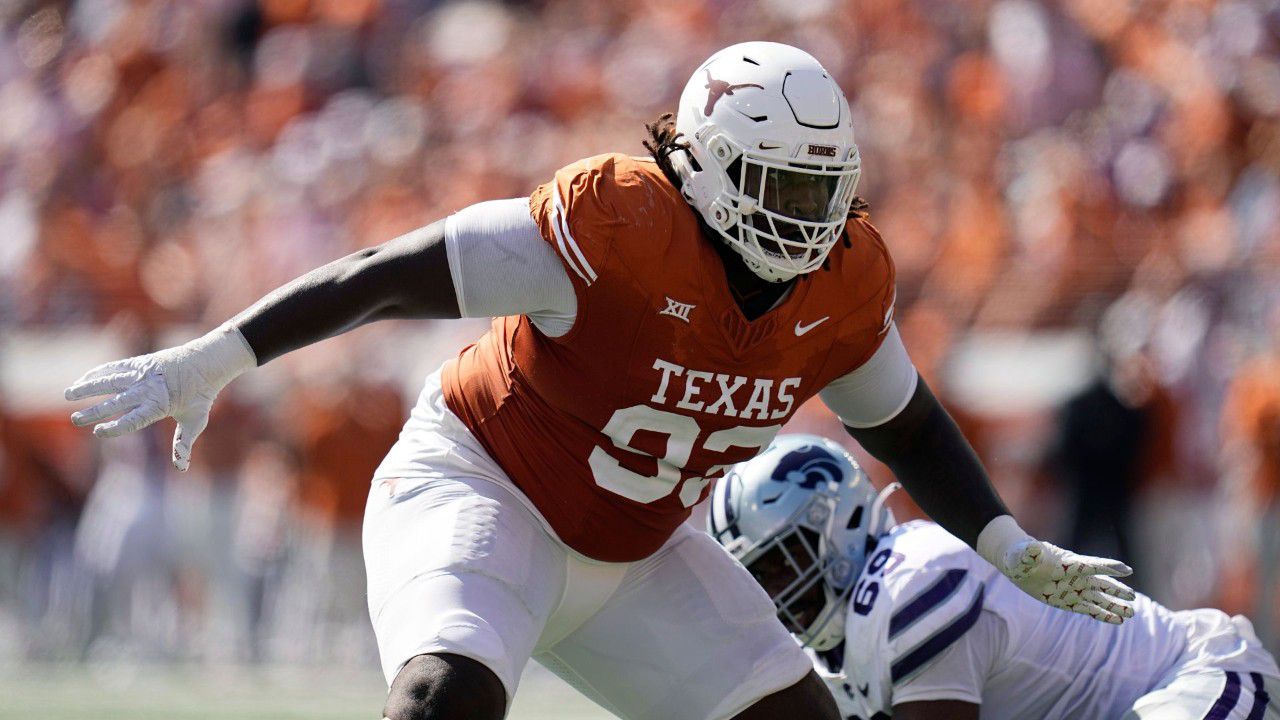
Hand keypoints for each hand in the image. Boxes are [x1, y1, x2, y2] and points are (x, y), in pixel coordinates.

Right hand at [64, 325, 255, 470]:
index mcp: (159, 405)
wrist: (206, 362)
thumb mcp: (196, 421)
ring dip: (88, 387)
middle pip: (115, 401)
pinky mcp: (140, 363)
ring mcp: (142, 374)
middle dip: (94, 411)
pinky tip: (84, 378)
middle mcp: (147, 389)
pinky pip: (115, 368)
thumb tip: (181, 468)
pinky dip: (98, 372)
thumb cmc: (201, 395)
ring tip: (68, 394)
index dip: (115, 427)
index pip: (133, 420)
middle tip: (76, 420)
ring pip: (110, 380)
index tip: (98, 432)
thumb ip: (184, 444)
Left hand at [977, 515, 1135, 623]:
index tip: (1127, 570)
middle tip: (1132, 596)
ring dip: (1114, 606)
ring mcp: (1075, 590)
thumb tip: (1032, 548)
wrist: (1019, 565)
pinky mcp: (1070, 602)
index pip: (1091, 564)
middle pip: (1101, 583)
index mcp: (1068, 563)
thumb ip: (1029, 553)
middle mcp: (1076, 577)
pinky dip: (1104, 615)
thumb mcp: (1023, 555)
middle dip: (1116, 590)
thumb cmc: (1021, 556)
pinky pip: (1090, 610)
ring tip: (1131, 612)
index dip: (1108, 567)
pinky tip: (1118, 621)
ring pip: (1099, 598)